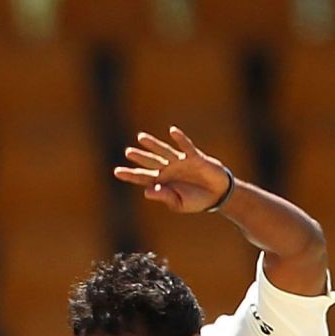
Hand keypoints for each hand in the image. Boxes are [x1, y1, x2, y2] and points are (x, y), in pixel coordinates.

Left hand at [113, 126, 233, 212]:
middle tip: (128, 152)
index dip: (131, 175)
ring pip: (164, 152)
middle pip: (151, 162)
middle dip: (140, 158)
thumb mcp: (179, 204)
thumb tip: (146, 191)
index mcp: (163, 182)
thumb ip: (164, 197)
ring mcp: (180, 162)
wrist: (218, 195)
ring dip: (154, 145)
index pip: (143, 178)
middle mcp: (168, 169)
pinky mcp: (194, 157)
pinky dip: (180, 139)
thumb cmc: (197, 201)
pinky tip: (172, 131)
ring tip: (141, 138)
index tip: (117, 172)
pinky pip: (186, 147)